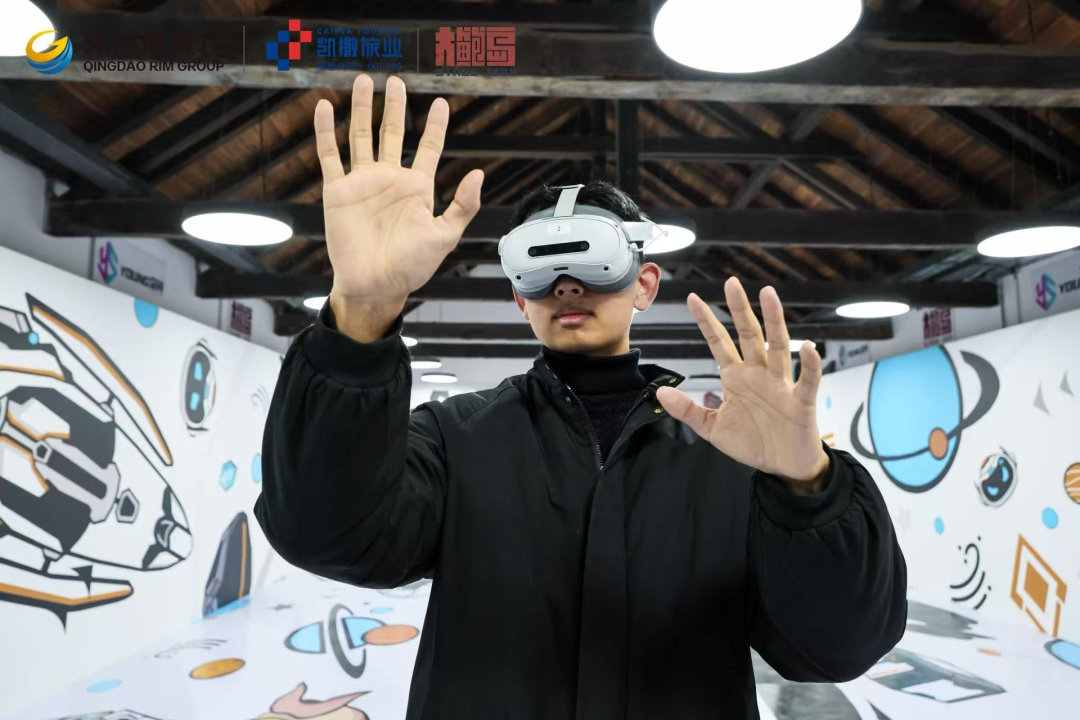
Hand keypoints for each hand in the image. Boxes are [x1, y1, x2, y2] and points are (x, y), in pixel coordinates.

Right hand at [315, 74, 483, 303]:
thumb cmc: (411, 267)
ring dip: (361, 109)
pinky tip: (324, 108)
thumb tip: (478, 174)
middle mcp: (389, 180)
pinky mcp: (338, 191)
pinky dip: (325, 131)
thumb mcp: (444, 236)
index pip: (429, 148)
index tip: (441, 104)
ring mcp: (362, 183)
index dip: (436, 126)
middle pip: (392, 133)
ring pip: (360, 136)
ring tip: (363, 81)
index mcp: (417, 188)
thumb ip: (462, 206)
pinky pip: (330, 155)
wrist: (375, 285)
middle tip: (396, 81)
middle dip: (394, 107)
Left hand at [656, 277, 829, 488]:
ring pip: (778, 347)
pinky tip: (808, 347)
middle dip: (739, 309)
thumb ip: (689, 410)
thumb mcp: (712, 428)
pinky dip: (810, 364)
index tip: (693, 299)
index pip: (719, 343)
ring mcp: (780, 385)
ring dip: (775, 321)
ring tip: (769, 296)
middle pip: (749, 335)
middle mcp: (758, 374)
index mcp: (736, 377)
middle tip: (731, 283)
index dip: (706, 322)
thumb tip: (661, 392)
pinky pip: (807, 379)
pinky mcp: (801, 401)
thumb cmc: (752, 442)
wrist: (783, 466)